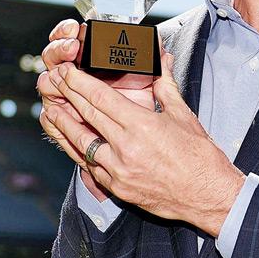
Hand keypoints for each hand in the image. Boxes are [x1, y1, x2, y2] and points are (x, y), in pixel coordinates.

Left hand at [45, 53, 245, 236]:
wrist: (208, 196)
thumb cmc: (200, 156)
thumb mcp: (183, 116)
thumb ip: (165, 87)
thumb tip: (161, 61)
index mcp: (142, 126)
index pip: (100, 98)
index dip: (78, 83)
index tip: (66, 71)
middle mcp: (126, 148)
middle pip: (86, 116)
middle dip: (66, 96)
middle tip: (53, 81)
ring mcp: (118, 171)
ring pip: (81, 144)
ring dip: (63, 125)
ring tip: (50, 111)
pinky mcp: (118, 188)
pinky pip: (91, 167)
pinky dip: (80, 152)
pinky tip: (71, 142)